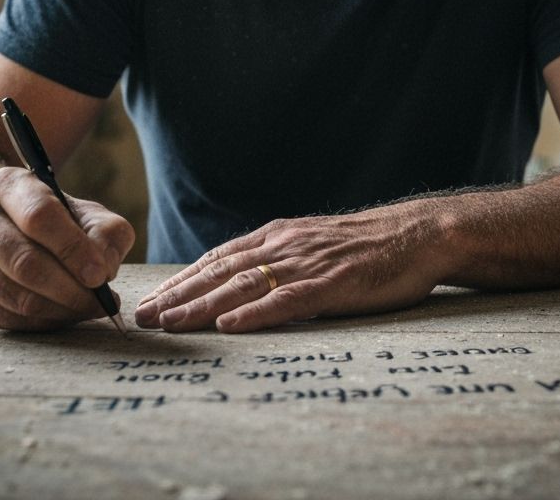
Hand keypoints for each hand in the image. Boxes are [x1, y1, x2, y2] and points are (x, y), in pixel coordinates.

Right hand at [0, 165, 134, 330]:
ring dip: (59, 309)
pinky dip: (43, 322)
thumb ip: (106, 232)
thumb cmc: (54, 217)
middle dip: (69, 288)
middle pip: (23, 261)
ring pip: (14, 296)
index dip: (73, 248)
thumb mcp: (85, 210)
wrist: (1, 224)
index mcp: (8, 185)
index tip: (100, 274)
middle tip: (101, 301)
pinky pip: (7, 317)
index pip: (39, 216)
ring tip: (90, 308)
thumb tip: (104, 270)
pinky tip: (67, 314)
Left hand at [134, 201, 446, 332]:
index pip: (219, 258)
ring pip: (242, 285)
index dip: (184, 279)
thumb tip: (248, 284)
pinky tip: (228, 324)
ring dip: (200, 305)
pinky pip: (285, 300)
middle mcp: (285, 245)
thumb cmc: (367, 246)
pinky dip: (253, 312)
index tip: (155, 298)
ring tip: (169, 322)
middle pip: (220, 271)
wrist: (416, 234)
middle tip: (144, 316)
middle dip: (178, 294)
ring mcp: (306, 263)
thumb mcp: (314, 244)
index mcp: (279, 235)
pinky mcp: (331, 283)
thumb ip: (281, 259)